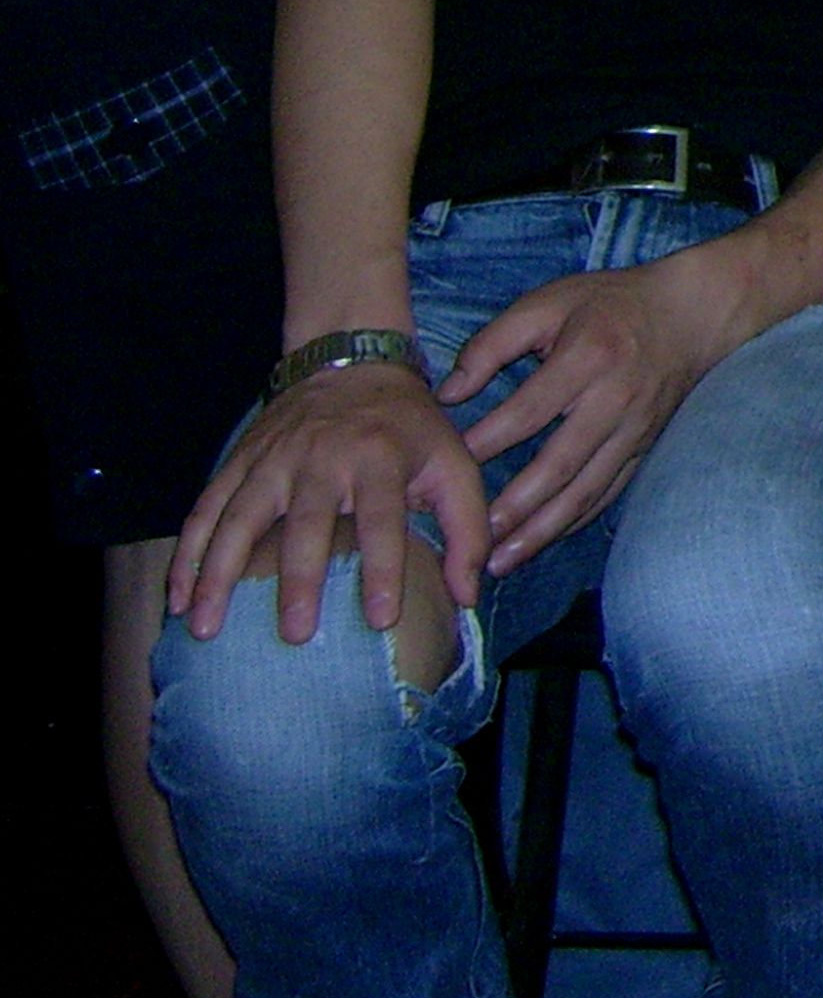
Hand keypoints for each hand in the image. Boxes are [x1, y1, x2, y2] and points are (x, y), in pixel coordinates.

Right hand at [172, 360, 487, 644]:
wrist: (353, 362)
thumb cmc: (410, 429)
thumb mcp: (456, 464)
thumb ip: (469, 529)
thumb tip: (470, 595)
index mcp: (382, 458)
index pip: (384, 518)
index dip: (384, 568)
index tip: (379, 618)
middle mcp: (323, 457)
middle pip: (306, 523)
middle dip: (299, 580)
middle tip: (295, 635)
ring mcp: (273, 458)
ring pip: (239, 517)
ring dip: (218, 574)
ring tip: (205, 628)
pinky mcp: (240, 460)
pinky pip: (206, 509)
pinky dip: (188, 553)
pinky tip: (178, 597)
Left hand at [438, 242, 763, 570]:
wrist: (691, 314)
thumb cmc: (611, 303)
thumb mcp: (550, 300)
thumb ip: (494, 342)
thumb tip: (449, 392)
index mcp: (588, 357)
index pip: (528, 411)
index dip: (487, 442)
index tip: (447, 468)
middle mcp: (615, 399)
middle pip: (560, 464)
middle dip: (515, 506)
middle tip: (473, 535)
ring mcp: (635, 429)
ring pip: (586, 489)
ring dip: (543, 529)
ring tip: (502, 558)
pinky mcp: (644, 447)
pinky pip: (608, 492)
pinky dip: (575, 520)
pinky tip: (543, 540)